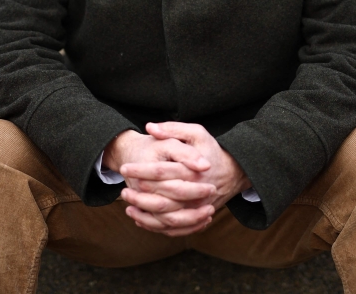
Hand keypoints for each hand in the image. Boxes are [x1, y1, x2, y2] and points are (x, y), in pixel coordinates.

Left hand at [118, 122, 251, 236]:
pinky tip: (139, 218)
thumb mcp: (197, 133)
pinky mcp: (195, 218)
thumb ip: (173, 129)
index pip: (161, 172)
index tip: (124, 167)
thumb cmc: (210, 150)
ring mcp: (196, 209)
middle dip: (140, 195)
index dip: (140, 170)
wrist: (231, 172)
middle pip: (162, 199)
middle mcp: (196, 193)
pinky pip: (173, 229)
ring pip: (166, 219)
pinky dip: (154, 226)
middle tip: (123, 189)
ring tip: (127, 206)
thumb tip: (150, 127)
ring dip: (144, 214)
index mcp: (193, 171)